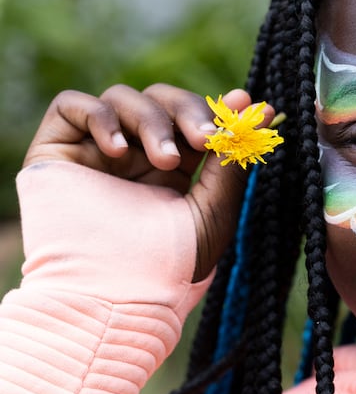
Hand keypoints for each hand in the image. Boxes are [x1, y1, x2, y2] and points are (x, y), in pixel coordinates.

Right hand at [23, 84, 274, 279]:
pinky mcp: (56, 151)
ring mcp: (94, 151)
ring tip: (164, 161)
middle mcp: (132, 155)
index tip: (245, 105)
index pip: (191, 119)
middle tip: (204, 139)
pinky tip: (118, 152)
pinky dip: (99, 116)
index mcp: (170, 168)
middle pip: (161, 99)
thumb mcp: (215, 207)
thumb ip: (231, 159)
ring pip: (123, 97)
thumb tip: (261, 108)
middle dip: (188, 111)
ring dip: (152, 121)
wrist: (118, 297)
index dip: (216, 109)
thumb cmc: (170, 264)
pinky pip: (71, 105)